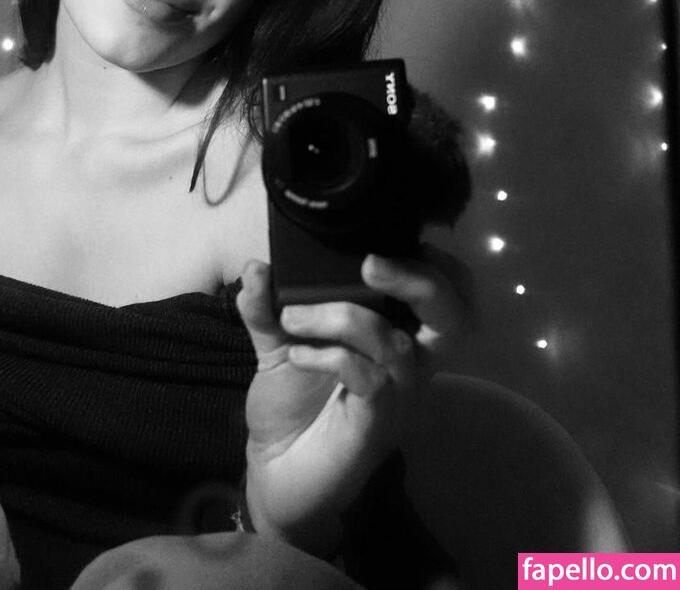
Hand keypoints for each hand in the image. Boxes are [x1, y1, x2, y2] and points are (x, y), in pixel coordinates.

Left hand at [235, 247, 472, 556]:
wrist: (273, 471)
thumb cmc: (290, 404)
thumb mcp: (276, 343)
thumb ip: (267, 305)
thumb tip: (257, 265)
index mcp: (399, 338)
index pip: (450, 299)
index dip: (441, 267)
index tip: (402, 240)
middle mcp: (410, 367)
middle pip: (454, 319)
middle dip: (420, 281)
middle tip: (369, 263)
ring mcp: (397, 398)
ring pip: (396, 343)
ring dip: (341, 316)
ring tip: (292, 318)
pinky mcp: (375, 427)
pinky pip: (370, 379)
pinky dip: (331, 355)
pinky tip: (296, 354)